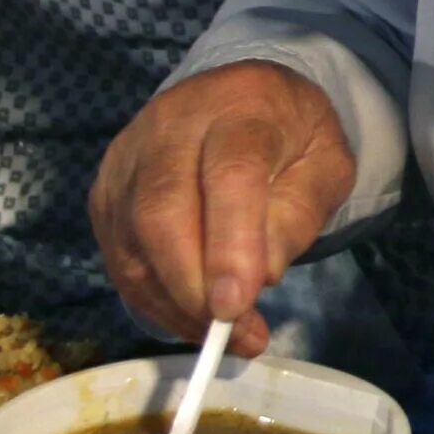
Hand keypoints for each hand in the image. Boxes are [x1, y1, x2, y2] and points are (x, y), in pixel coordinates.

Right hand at [89, 62, 356, 354]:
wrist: (240, 99)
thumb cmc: (290, 139)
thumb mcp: (326, 166)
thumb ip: (300, 214)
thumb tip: (260, 276)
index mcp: (240, 106)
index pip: (229, 173)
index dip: (230, 244)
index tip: (236, 306)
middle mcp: (171, 124)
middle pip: (161, 210)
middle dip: (191, 286)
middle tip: (234, 331)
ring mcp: (128, 157)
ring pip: (132, 241)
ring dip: (173, 303)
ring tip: (223, 335)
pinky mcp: (107, 191)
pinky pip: (119, 257)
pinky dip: (153, 299)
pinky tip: (192, 316)